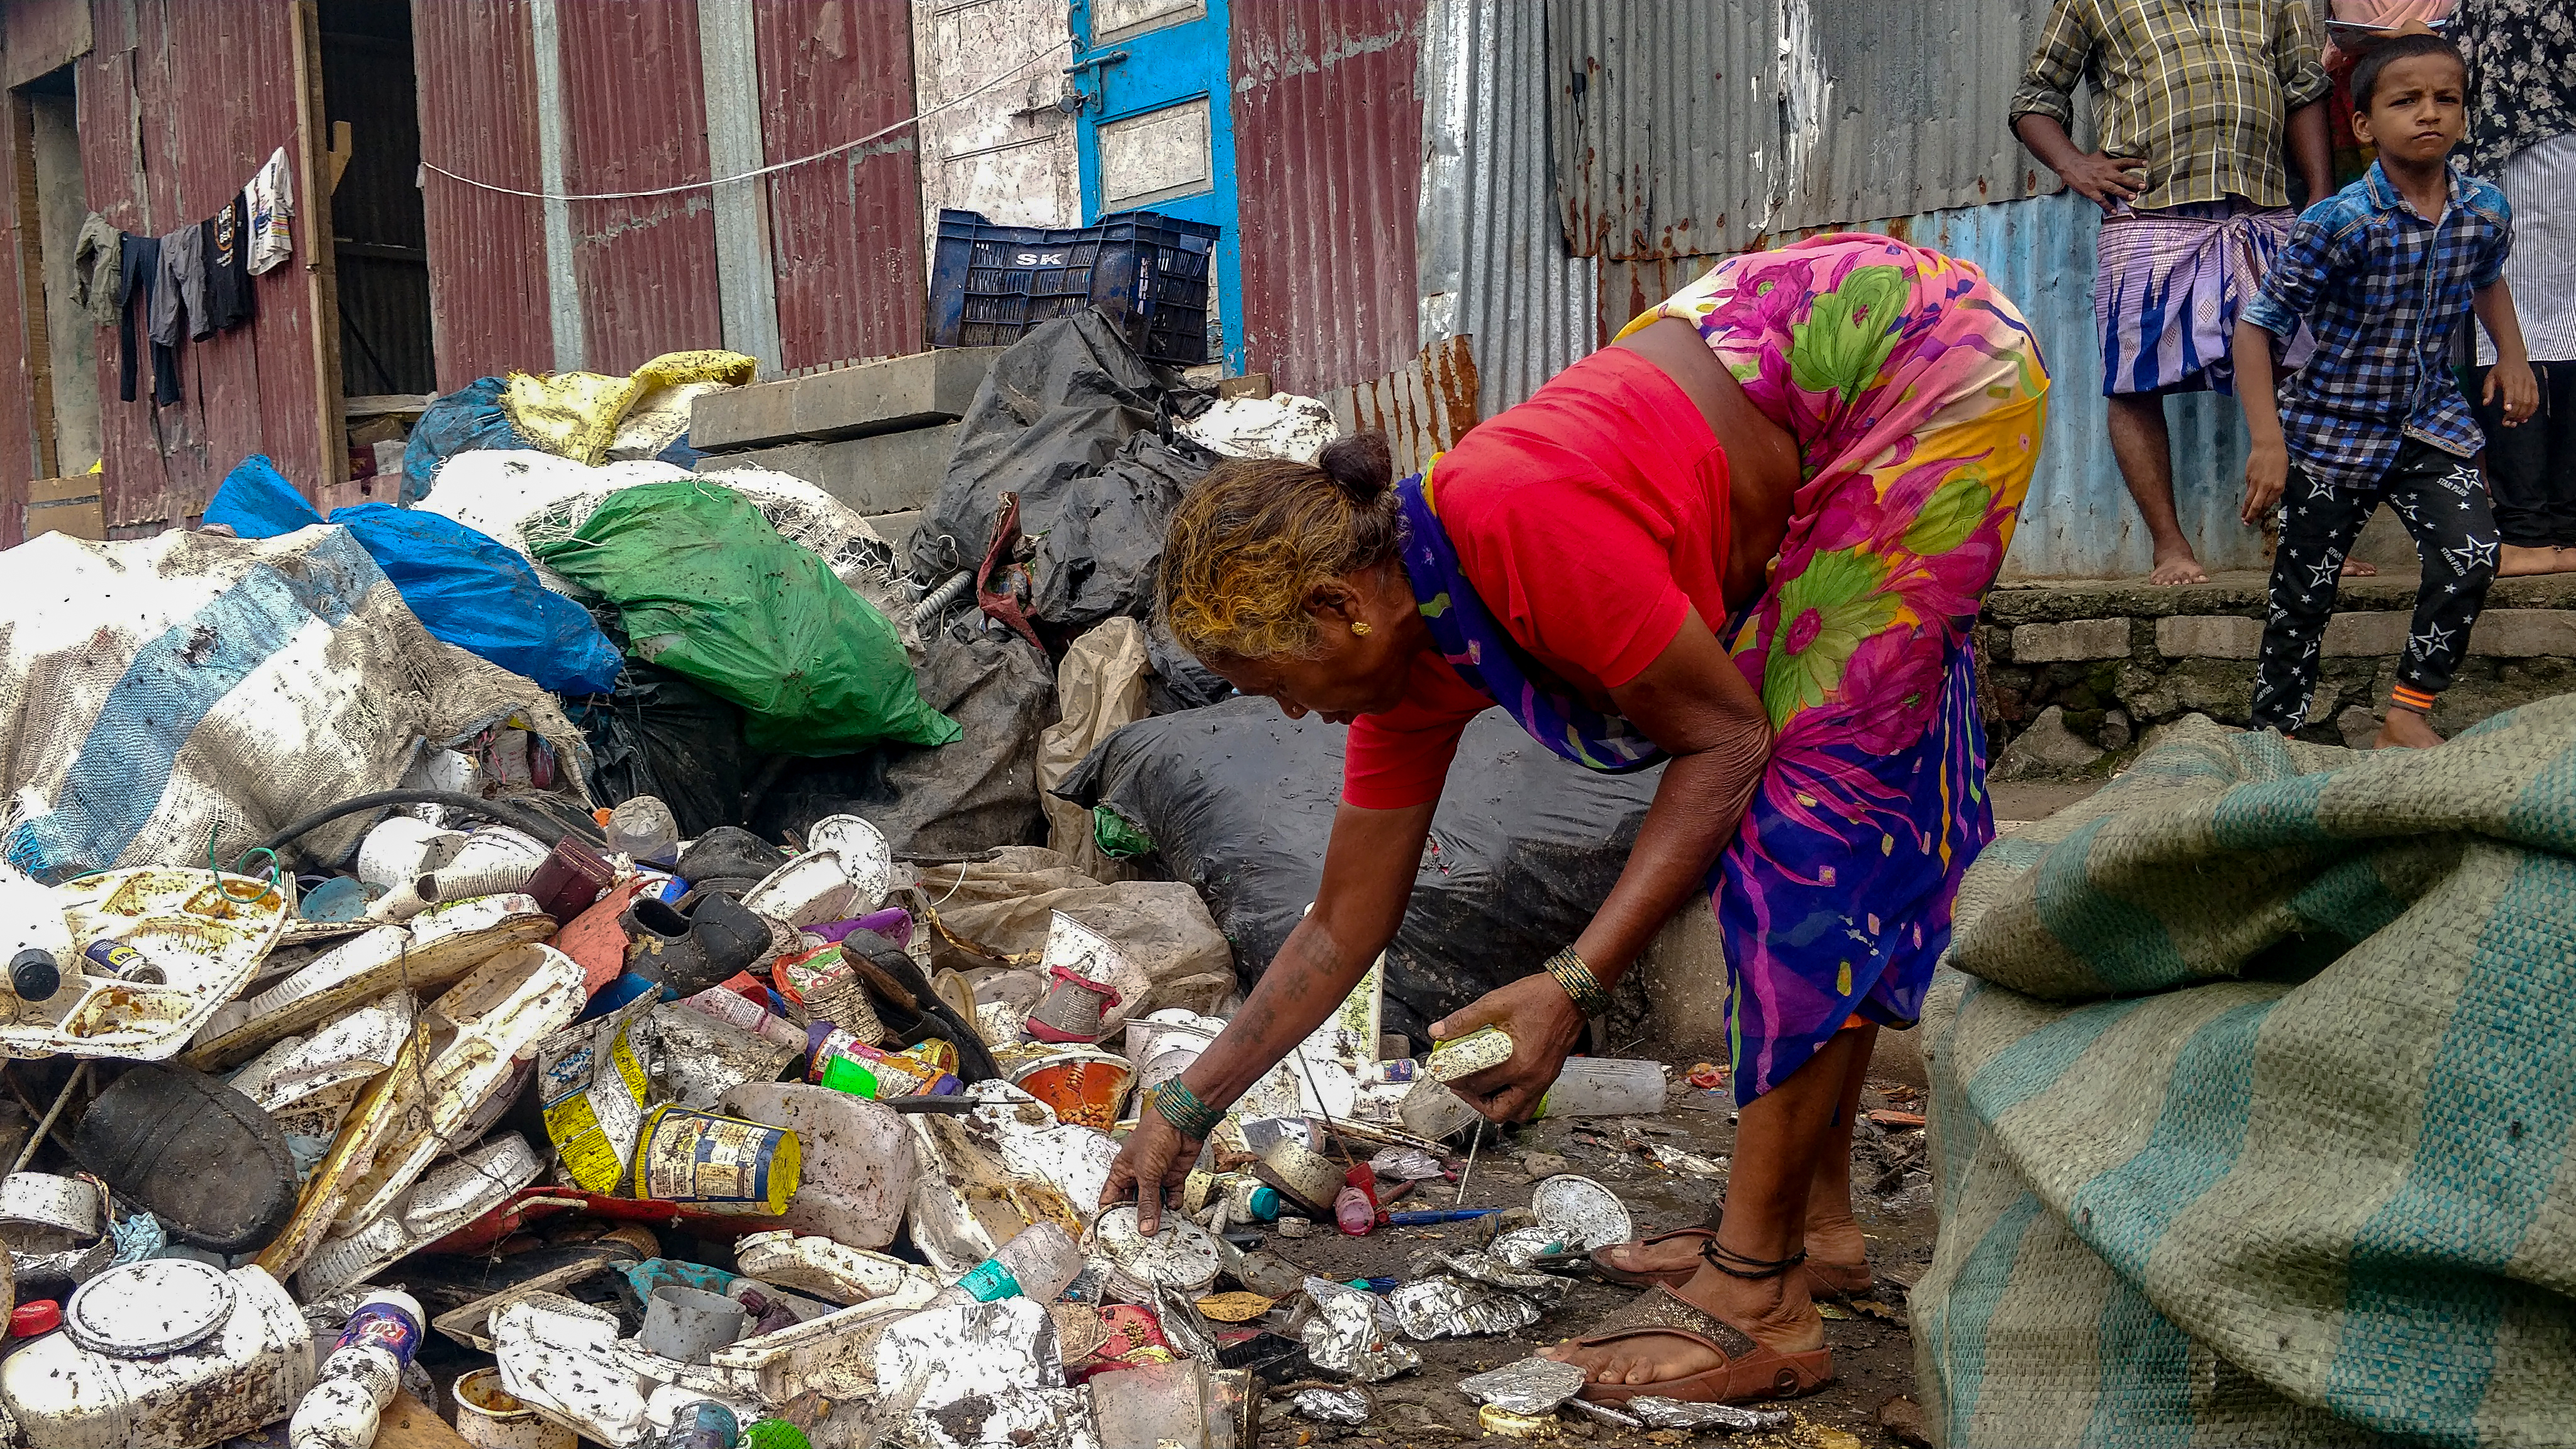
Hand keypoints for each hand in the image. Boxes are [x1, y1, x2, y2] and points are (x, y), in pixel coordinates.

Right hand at [1099, 1107, 1200, 1235]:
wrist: (1183, 1121)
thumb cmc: (1155, 1134)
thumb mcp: (1146, 1173)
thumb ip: (1147, 1202)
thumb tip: (1146, 1227)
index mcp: (1122, 1171)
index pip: (1110, 1198)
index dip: (1111, 1215)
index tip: (1116, 1232)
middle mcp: (1137, 1176)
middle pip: (1133, 1204)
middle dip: (1137, 1218)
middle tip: (1141, 1234)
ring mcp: (1156, 1176)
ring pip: (1155, 1203)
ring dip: (1158, 1213)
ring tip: (1160, 1225)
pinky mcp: (1173, 1176)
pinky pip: (1172, 1196)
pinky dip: (1174, 1204)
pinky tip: (1174, 1207)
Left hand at [1428, 973, 1587, 1122]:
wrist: (1573, 993)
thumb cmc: (1538, 996)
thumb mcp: (1496, 1003)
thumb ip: (1465, 1020)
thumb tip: (1437, 1031)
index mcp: (1518, 1063)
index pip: (1478, 1085)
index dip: (1455, 1080)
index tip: (1444, 1072)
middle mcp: (1532, 1079)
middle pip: (1499, 1112)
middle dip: (1474, 1102)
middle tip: (1461, 1085)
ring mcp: (1544, 1080)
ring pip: (1518, 1113)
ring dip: (1496, 1106)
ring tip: (1481, 1088)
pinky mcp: (1550, 1076)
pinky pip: (1529, 1101)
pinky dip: (1512, 1099)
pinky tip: (1501, 1081)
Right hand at [2055, 152, 2147, 210]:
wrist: (2070, 166)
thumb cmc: (2086, 161)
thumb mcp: (2100, 155)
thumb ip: (2111, 156)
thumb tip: (2120, 150)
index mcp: (2109, 164)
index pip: (2125, 162)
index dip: (2135, 162)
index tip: (2146, 163)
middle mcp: (2106, 173)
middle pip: (2122, 178)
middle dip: (2133, 182)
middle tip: (2143, 186)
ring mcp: (2098, 183)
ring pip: (2113, 189)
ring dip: (2124, 193)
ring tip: (2133, 197)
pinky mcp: (2091, 192)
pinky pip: (2101, 200)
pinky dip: (2108, 206)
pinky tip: (2114, 211)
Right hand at [2243, 439, 2288, 524]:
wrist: (2268, 446)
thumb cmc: (2279, 460)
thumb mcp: (2282, 475)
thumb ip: (2275, 488)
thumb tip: (2267, 498)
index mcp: (2278, 487)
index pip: (2268, 504)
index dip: (2262, 512)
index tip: (2258, 519)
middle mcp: (2267, 487)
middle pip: (2257, 505)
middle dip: (2252, 515)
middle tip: (2247, 523)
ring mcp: (2256, 483)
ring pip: (2250, 499)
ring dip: (2245, 509)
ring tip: (2242, 517)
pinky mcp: (2248, 478)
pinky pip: (2248, 488)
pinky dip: (2247, 495)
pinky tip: (2245, 500)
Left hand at [2487, 360, 2539, 426]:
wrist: (2515, 357)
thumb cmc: (2500, 369)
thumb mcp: (2489, 377)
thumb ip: (2487, 390)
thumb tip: (2485, 403)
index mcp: (2508, 378)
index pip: (2510, 390)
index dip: (2509, 401)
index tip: (2506, 410)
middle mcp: (2521, 381)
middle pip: (2520, 400)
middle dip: (2514, 413)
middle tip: (2507, 423)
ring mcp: (2530, 384)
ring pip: (2529, 402)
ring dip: (2523, 414)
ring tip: (2515, 422)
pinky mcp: (2535, 386)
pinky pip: (2536, 400)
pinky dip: (2532, 410)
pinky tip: (2525, 417)